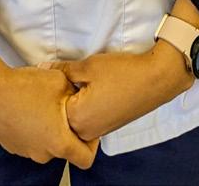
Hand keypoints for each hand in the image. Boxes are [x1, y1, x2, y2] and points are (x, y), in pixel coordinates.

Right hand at [0, 62, 99, 168]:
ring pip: (47, 143)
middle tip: (64, 106)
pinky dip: (34, 127)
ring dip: (49, 127)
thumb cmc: (25, 87)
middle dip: (68, 129)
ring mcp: (26, 151)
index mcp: (59, 143)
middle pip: (65, 148)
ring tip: (43, 103)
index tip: (89, 127)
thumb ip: (76, 94)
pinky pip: (31, 139)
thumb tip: (80, 97)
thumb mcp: (61, 81)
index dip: (93, 144)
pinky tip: (28, 106)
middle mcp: (43, 153)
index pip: (86, 159)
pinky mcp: (12, 145)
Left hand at [57, 43, 192, 141]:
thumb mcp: (88, 66)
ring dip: (77, 99)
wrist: (155, 79)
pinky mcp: (109, 126)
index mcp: (77, 119)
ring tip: (88, 80)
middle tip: (76, 74)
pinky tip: (97, 88)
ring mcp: (99, 131)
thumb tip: (43, 69)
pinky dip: (88, 104)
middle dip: (65, 94)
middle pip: (63, 114)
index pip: (52, 105)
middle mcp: (86, 132)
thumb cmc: (122, 73)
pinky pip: (89, 118)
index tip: (63, 72)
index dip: (55, 85)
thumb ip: (63, 70)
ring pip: (76, 116)